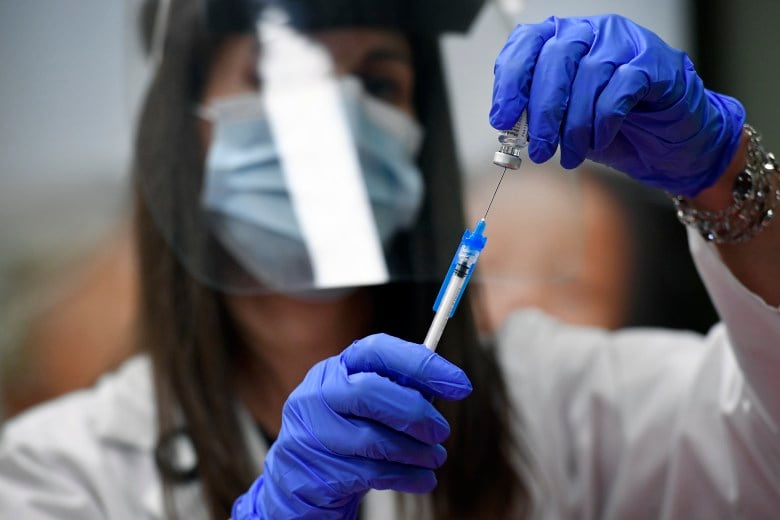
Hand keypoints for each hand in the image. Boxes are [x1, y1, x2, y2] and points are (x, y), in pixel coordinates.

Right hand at [231, 334, 471, 518]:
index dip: (422, 364)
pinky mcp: (316, 470)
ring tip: (435, 458)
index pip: (378, 351)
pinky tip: (422, 479)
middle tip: (442, 430)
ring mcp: (312, 433)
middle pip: (371, 392)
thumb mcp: (364, 404)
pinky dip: (406, 477)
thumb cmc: (345, 433)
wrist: (300, 480)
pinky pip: (371, 474)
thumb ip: (397, 390)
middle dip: (416, 413)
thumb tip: (446, 385)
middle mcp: (317, 394)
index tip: (460, 384)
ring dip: (416, 452)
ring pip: (374, 440)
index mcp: (335, 368)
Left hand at [490, 14, 744, 196]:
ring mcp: (626, 43)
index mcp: (563, 39)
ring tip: (572, 154)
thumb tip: (508, 125)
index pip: (526, 44)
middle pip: (556, 57)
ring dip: (575, 124)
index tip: (503, 119)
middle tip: (539, 148)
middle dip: (543, 110)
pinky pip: (621, 87)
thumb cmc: (616, 127)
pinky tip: (600, 140)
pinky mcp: (656, 64)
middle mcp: (593, 32)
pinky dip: (604, 120)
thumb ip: (538, 115)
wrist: (670, 144)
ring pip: (589, 74)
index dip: (510, 81)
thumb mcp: (565, 123)